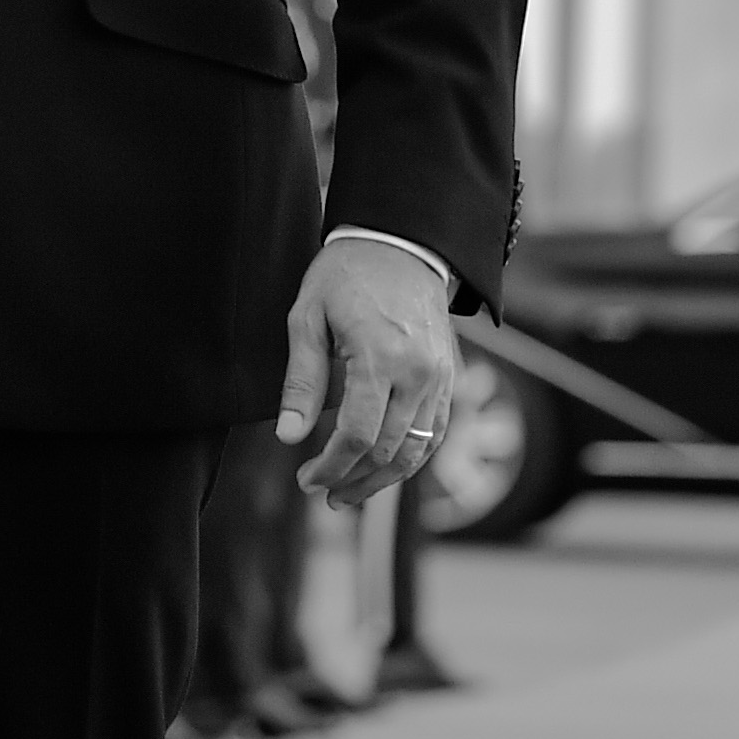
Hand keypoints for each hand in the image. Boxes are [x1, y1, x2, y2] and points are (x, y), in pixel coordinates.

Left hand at [276, 238, 455, 504]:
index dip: (330, 467)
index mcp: (379, 357)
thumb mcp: (308, 316)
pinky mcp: (449, 378)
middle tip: (320, 491)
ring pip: (415, 451)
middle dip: (352, 480)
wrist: (401, 244)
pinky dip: (410, 459)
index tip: (306, 479)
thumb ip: (301, 380)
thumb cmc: (345, 275)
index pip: (357, 436)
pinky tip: (383, 470)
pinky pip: (434, 434)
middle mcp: (417, 373)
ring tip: (348, 494)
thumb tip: (288, 436)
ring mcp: (439, 378)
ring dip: (382, 481)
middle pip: (387, 451)